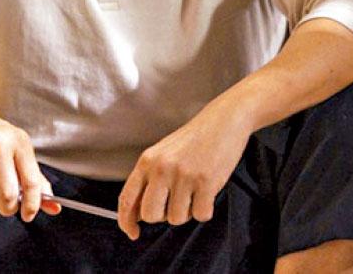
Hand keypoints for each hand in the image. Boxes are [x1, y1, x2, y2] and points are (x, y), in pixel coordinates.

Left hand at [117, 94, 251, 239]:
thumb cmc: (196, 139)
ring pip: (177, 218)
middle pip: (151, 215)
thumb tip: (137, 214)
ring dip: (188, 210)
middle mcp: (162, 168)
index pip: (127, 199)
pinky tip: (209, 190)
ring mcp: (184, 175)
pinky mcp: (206, 181)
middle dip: (164, 216)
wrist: (226, 119)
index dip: (126, 222)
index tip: (133, 232)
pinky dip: (206, 208)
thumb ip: (149, 180)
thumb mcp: (164, 153)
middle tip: (176, 201)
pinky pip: (201, 215)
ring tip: (196, 189)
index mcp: (148, 161)